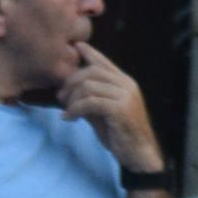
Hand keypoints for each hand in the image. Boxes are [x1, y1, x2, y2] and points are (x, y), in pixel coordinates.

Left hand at [59, 45, 163, 172]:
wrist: (137, 152)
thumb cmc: (118, 133)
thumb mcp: (101, 112)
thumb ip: (89, 99)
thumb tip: (68, 93)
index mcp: (124, 83)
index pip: (105, 63)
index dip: (91, 53)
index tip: (77, 45)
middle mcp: (127, 85)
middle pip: (91, 72)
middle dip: (71, 83)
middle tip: (60, 98)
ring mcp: (125, 95)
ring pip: (88, 87)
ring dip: (71, 100)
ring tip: (67, 111)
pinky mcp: (120, 109)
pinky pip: (89, 102)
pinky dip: (74, 110)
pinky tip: (69, 119)